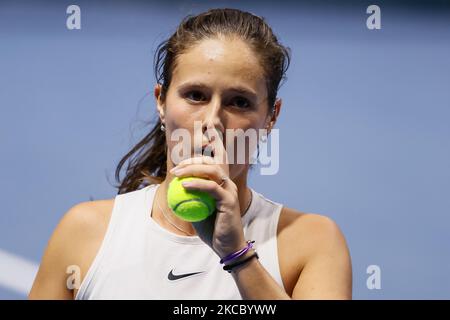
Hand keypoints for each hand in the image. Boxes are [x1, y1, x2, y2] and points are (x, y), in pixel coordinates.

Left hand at [169, 124, 246, 258]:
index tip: (207, 126)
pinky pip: (211, 188)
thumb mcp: (197, 209)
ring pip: (211, 170)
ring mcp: (229, 190)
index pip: (219, 157)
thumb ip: (191, 194)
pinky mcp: (229, 200)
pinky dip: (197, 184)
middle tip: (176, 167)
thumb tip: (176, 183)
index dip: (215, 140)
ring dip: (192, 168)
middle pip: (212, 161)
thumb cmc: (212, 228)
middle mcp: (227, 182)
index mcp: (222, 182)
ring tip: (177, 173)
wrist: (226, 246)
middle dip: (193, 159)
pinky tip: (185, 185)